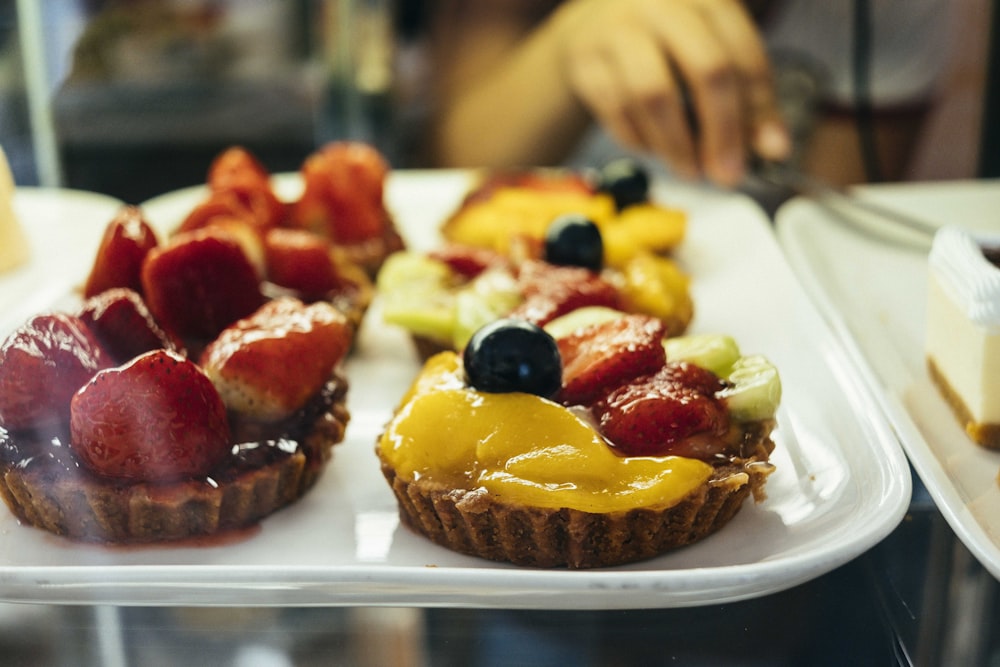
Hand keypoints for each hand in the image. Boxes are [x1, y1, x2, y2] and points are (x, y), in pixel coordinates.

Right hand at [553, 0, 790, 185]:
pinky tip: (653, 146)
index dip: (759, 108)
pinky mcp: (586, 60)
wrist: (590, 26)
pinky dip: (640, 140)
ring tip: (690, 169)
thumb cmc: (663, 45)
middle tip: (726, 174)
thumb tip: (773, 149)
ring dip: (677, 146)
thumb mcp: (709, 55)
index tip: (767, 152)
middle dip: (722, 132)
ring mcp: (619, 30)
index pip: (743, 54)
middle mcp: (663, 5)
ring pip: (655, 96)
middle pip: (707, 70)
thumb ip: (744, 97)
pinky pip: (618, 112)